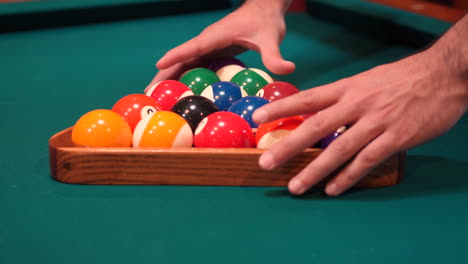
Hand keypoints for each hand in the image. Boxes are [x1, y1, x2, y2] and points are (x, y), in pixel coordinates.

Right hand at [146, 0, 295, 90]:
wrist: (264, 9)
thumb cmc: (266, 22)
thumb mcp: (271, 38)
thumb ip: (275, 56)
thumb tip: (288, 70)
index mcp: (215, 37)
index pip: (191, 48)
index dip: (175, 57)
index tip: (159, 67)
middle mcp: (207, 42)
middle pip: (179, 59)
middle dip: (163, 75)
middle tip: (148, 94)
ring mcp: (207, 47)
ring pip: (183, 64)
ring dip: (169, 79)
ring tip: (155, 97)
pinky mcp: (212, 52)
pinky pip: (193, 66)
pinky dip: (182, 79)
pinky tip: (179, 94)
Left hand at [253, 49, 467, 195]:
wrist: (443, 75)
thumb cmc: (403, 78)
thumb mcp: (367, 80)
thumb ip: (344, 96)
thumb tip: (320, 110)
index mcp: (348, 87)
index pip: (308, 98)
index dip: (281, 107)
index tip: (258, 116)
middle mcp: (357, 104)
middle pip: (314, 127)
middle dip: (287, 146)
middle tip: (266, 163)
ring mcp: (376, 122)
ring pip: (338, 150)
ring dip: (314, 171)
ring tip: (296, 187)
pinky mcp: (396, 138)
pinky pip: (366, 161)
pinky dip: (347, 177)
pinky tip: (332, 189)